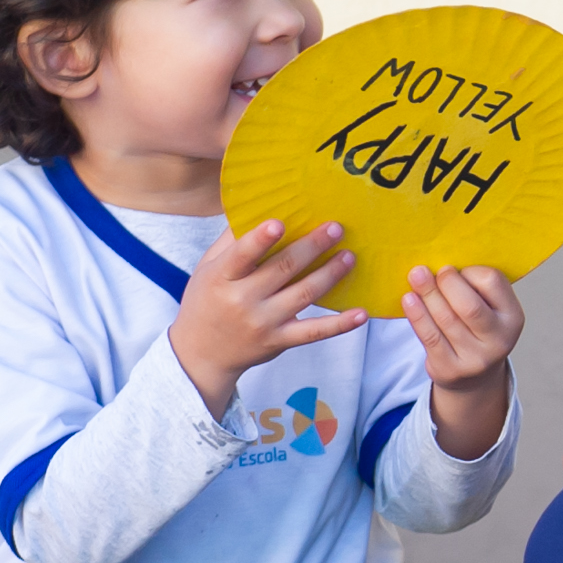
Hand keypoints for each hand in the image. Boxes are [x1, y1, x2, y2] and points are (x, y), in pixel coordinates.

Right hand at [172, 219, 362, 410]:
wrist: (201, 354)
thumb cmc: (207, 300)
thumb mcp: (208, 269)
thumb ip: (232, 241)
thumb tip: (261, 208)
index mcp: (221, 277)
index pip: (241, 256)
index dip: (260, 240)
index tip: (280, 222)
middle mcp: (242, 300)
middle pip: (283, 269)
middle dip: (312, 247)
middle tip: (336, 228)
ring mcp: (263, 322)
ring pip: (304, 295)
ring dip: (330, 274)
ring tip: (349, 256)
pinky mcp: (280, 340)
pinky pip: (314, 332)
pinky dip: (340, 324)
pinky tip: (361, 314)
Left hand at [403, 265, 522, 387]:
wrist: (474, 377)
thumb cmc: (478, 329)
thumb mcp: (490, 309)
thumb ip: (475, 288)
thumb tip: (441, 263)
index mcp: (513, 317)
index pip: (492, 282)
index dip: (470, 271)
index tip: (456, 271)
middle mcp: (499, 340)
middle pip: (469, 305)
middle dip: (445, 283)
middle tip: (427, 270)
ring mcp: (476, 359)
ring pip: (446, 320)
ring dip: (427, 294)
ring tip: (415, 276)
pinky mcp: (450, 369)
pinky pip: (430, 337)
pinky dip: (417, 315)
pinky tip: (409, 299)